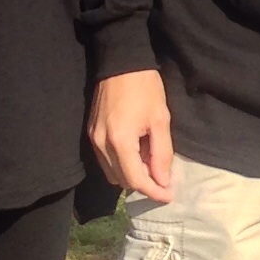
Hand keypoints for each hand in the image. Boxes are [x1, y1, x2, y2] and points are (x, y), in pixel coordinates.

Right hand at [88, 70, 176, 203]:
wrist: (120, 63)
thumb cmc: (145, 88)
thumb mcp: (160, 120)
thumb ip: (162, 153)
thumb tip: (163, 181)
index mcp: (120, 141)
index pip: (135, 180)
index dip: (154, 192)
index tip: (169, 196)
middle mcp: (101, 145)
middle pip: (122, 181)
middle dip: (144, 183)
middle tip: (162, 173)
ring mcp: (93, 140)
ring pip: (112, 174)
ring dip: (131, 174)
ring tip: (149, 159)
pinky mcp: (90, 133)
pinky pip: (105, 161)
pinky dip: (121, 164)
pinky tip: (136, 151)